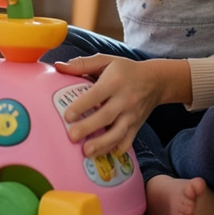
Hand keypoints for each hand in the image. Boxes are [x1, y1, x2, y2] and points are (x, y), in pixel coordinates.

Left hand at [54, 56, 168, 157]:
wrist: (155, 81)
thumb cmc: (125, 70)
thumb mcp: (106, 60)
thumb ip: (82, 64)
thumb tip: (58, 67)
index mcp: (114, 81)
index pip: (97, 94)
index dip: (82, 105)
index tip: (68, 115)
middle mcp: (125, 99)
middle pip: (106, 116)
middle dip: (89, 127)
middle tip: (72, 136)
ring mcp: (132, 115)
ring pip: (118, 133)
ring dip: (102, 144)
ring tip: (86, 152)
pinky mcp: (136, 126)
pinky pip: (127, 141)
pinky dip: (116, 149)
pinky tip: (103, 154)